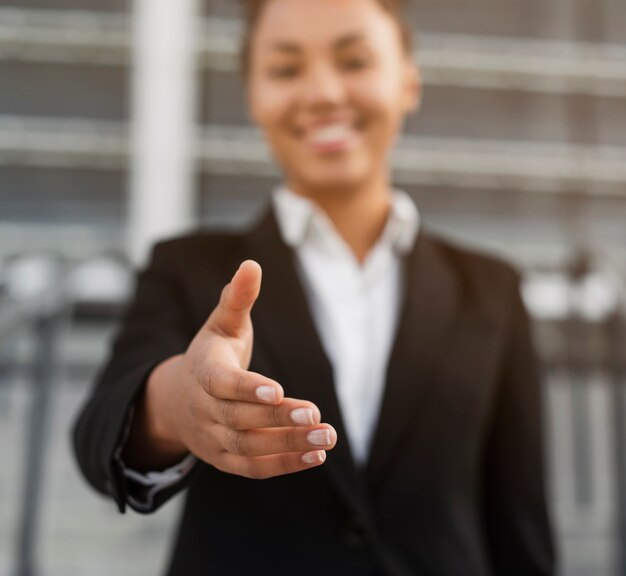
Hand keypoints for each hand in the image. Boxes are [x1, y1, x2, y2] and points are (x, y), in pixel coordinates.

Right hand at [131, 260, 336, 478]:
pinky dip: (283, 465)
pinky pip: (252, 468)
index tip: (279, 389)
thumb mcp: (220, 324)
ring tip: (326, 438)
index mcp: (203, 372)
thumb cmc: (210, 355)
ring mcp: (213, 437)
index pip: (222, 383)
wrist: (176, 400)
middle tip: (317, 415)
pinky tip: (316, 457)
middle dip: (278, 418)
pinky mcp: (224, 458)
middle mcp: (205, 408)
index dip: (248, 388)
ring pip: (248, 447)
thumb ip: (237, 298)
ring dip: (288, 445)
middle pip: (240, 418)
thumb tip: (252, 264)